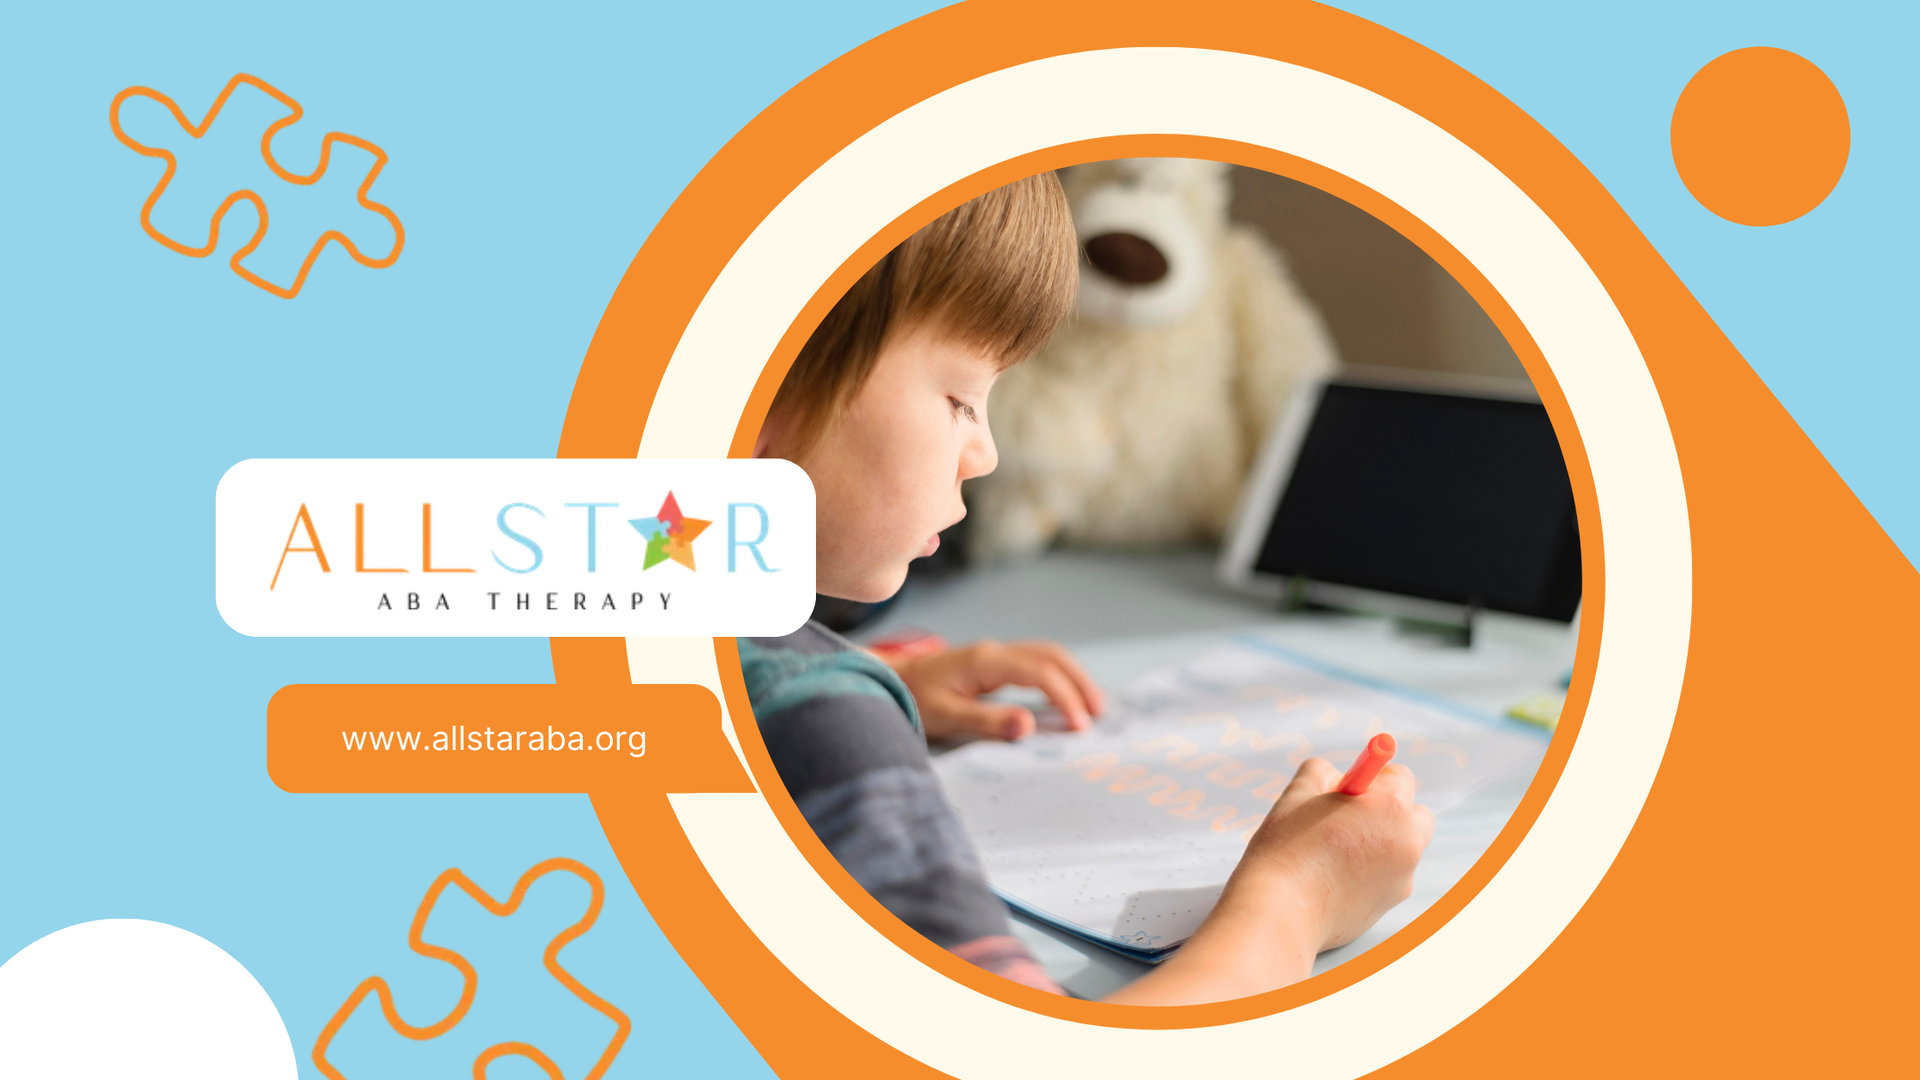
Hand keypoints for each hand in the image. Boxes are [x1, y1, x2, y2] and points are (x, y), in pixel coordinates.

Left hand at [881, 639, 1105, 740]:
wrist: (890, 681)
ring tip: (1093, 707)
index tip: (1079, 726)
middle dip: (1080, 682)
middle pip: (1052, 655)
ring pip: (1048, 655)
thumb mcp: (946, 716)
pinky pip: (1037, 663)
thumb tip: (1027, 725)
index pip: (1039, 672)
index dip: (1065, 697)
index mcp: (986, 662)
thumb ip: (987, 721)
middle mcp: (996, 652)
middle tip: (1100, 714)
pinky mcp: (996, 665)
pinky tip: (1067, 698)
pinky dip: (1060, 677)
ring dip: (1074, 677)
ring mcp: (997, 655)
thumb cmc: (914, 698)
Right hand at [1229, 757, 1433, 952]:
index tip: (1350, 788)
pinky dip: (1369, 873)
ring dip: (1378, 842)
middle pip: (1414, 814)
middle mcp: (1408, 841)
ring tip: (1332, 851)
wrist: (1281, 909)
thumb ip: (1323, 772)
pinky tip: (1332, 877)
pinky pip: (1387, 878)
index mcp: (1391, 806)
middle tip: (1348, 816)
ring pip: (1399, 848)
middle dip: (1388, 811)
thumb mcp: (1298, 792)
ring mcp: (1402, 877)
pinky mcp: (1389, 904)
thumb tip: (1336, 779)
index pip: (1401, 777)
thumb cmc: (1288, 848)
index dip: (1373, 778)